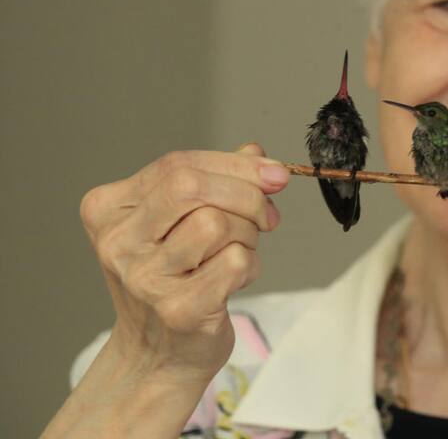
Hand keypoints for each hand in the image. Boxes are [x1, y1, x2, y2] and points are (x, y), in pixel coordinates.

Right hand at [79, 143, 288, 381]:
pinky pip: (236, 262)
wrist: (158, 357)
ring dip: (248, 234)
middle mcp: (118, 241)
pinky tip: (235, 280)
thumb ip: (215, 180)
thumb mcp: (182, 221)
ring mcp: (144, 278)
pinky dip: (251, 265)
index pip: (177, 164)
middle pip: (192, 186)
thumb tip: (257, 154)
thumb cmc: (175, 280)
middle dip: (245, 194)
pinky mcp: (178, 309)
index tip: (274, 173)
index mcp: (109, 208)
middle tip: (266, 216)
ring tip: (238, 252)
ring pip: (217, 223)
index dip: (235, 164)